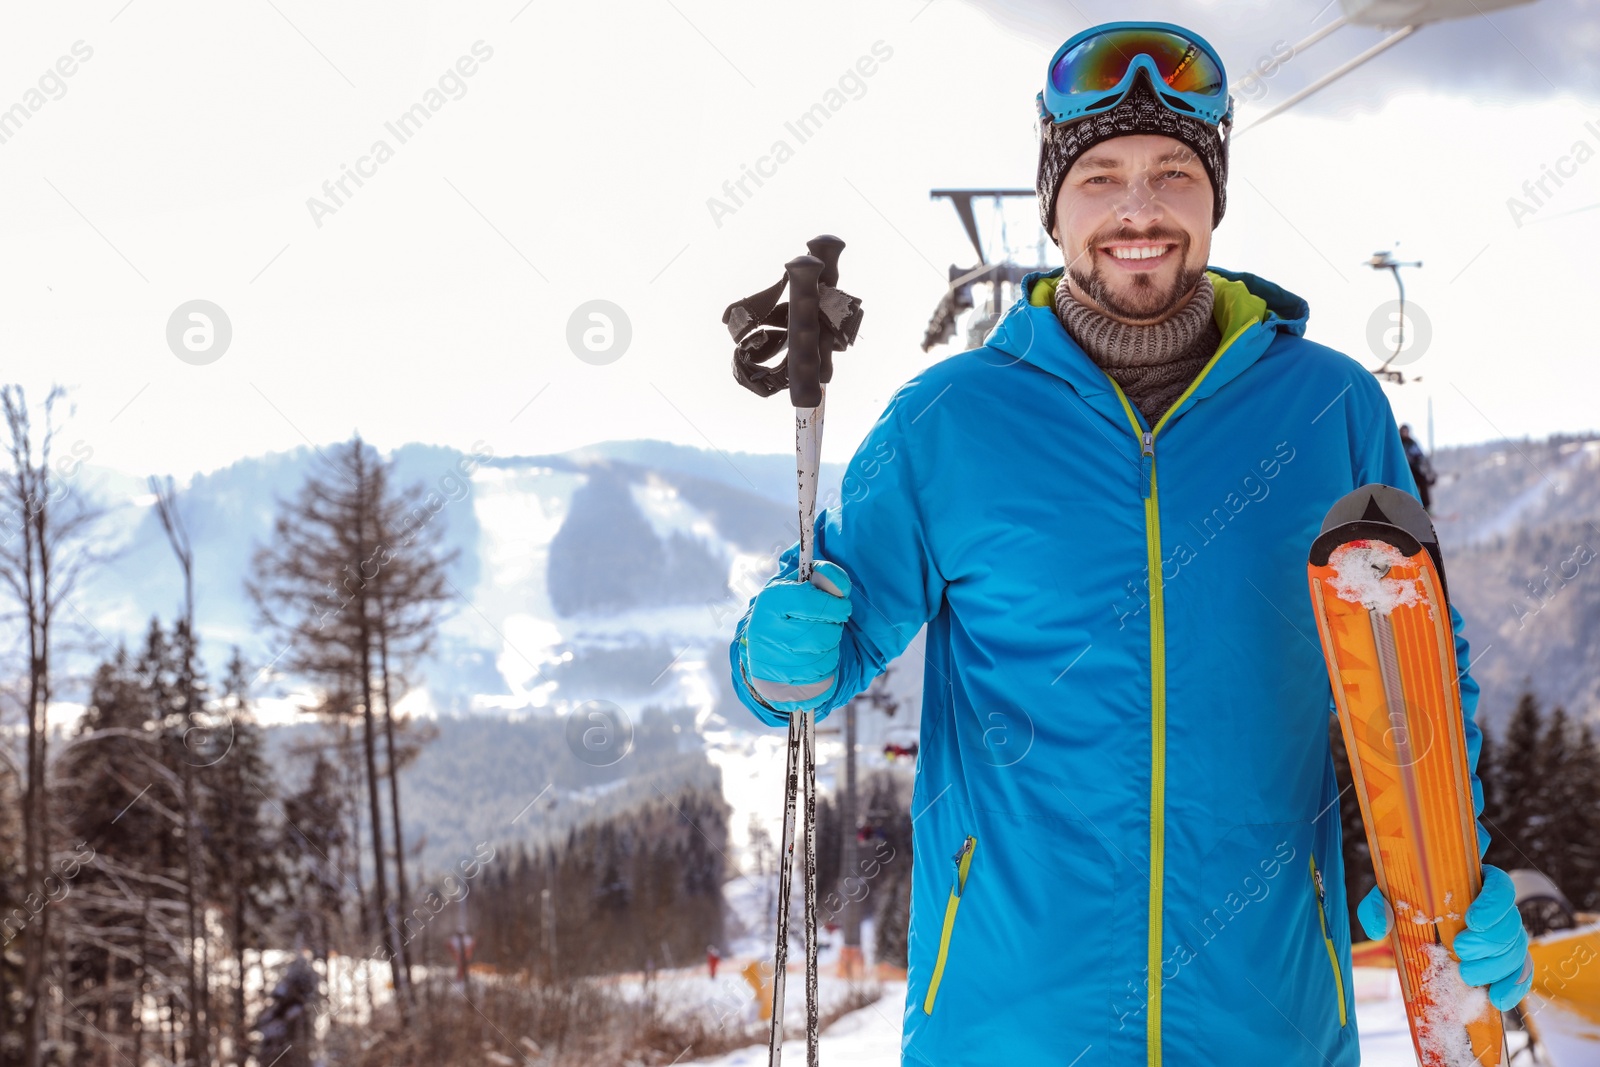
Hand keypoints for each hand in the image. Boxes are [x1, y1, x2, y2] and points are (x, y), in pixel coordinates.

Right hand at [742, 561, 851, 721]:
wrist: (769, 652)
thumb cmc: (791, 613)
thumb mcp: (800, 587)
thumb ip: (822, 577)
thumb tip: (838, 581)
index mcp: (771, 600)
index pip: (807, 600)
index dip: (832, 603)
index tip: (842, 603)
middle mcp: (767, 629)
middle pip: (818, 630)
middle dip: (835, 626)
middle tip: (836, 621)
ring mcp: (773, 657)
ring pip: (821, 650)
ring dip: (832, 642)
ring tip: (824, 636)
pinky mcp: (784, 679)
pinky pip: (820, 670)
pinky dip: (828, 660)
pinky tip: (819, 653)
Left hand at [1357, 866, 1532, 1010]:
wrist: (1414, 923)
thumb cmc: (1405, 903)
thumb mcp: (1388, 898)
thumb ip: (1379, 906)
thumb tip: (1379, 926)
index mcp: (1475, 882)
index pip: (1501, 887)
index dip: (1493, 905)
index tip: (1472, 921)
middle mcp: (1497, 908)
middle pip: (1511, 924)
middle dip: (1488, 942)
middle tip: (1460, 949)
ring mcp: (1506, 935)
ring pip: (1516, 951)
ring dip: (1494, 967)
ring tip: (1465, 975)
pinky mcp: (1507, 960)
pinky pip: (1521, 973)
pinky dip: (1512, 988)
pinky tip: (1497, 999)